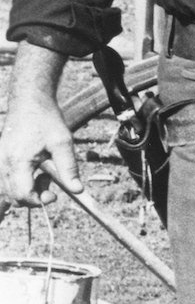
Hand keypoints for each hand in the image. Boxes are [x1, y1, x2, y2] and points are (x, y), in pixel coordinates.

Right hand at [0, 92, 72, 216]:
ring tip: (41, 173)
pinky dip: (18, 182)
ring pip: (7, 190)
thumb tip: (77, 190)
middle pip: (13, 196)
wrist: (29, 102)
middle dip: (34, 195)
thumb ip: (69, 169)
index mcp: (17, 161)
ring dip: (26, 189)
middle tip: (50, 180)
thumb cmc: (46, 120)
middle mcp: (2, 164)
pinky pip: (5, 180)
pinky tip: (33, 171)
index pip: (22, 195)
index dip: (39, 200)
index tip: (54, 195)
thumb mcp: (62, 143)